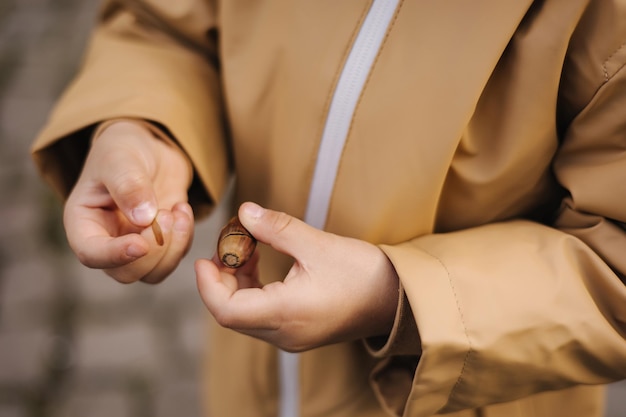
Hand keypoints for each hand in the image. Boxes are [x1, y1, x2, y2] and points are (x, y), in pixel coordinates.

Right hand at [64, 120, 193, 283]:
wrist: (147, 148)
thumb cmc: (122, 150)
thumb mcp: (120, 159)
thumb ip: (128, 185)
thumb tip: (143, 218)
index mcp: (83, 223)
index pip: (91, 254)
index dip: (115, 255)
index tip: (140, 243)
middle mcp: (106, 242)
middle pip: (126, 272)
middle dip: (153, 249)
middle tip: (165, 214)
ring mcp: (134, 246)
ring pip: (153, 273)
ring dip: (173, 248)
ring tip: (177, 211)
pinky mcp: (160, 244)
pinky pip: (174, 258)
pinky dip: (185, 239)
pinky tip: (182, 209)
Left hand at [195, 202, 399, 351]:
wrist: (398, 298)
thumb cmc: (363, 273)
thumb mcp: (317, 244)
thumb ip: (276, 228)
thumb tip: (244, 212)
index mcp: (286, 314)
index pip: (226, 310)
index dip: (207, 285)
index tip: (204, 257)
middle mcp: (284, 333)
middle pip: (232, 314)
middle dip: (221, 280)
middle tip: (226, 246)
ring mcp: (292, 336)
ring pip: (246, 316)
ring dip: (237, 285)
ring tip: (245, 250)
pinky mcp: (300, 332)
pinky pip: (263, 317)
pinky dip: (254, 292)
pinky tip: (261, 265)